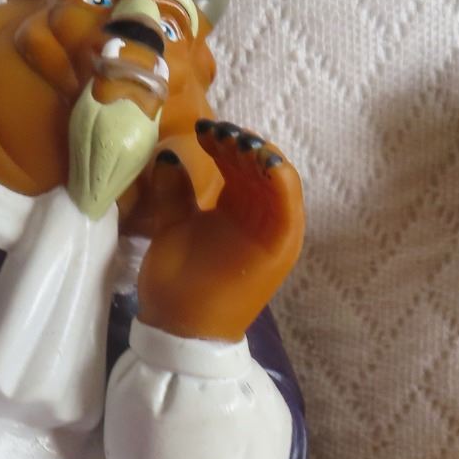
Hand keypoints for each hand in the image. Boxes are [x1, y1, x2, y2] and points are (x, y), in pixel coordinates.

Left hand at [134, 119, 303, 341]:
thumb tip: (169, 154)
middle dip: (243, 143)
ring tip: (236, 141)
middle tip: (219, 130)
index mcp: (237, 212)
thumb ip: (175, 191)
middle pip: (261, 169)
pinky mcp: (280, 247)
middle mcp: (259, 219)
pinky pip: (289, 206)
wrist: (178, 329)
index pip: (242, 167)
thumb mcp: (172, 225)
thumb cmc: (177, 284)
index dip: (228, 143)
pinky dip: (281, 179)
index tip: (205, 128)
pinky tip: (263, 159)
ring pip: (279, 181)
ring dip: (262, 155)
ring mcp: (272, 233)